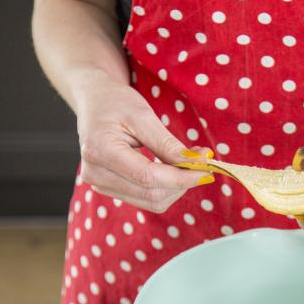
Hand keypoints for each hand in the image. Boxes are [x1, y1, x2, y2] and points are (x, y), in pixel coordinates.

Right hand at [75, 74, 212, 212]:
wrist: (95, 103)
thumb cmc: (117, 103)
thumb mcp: (143, 116)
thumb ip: (168, 144)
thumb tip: (197, 163)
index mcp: (100, 150)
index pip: (148, 177)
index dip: (181, 177)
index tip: (208, 170)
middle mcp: (95, 174)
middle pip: (151, 193)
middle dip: (182, 181)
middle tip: (202, 161)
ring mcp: (99, 185)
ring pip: (152, 201)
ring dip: (177, 187)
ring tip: (187, 162)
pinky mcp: (109, 190)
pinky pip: (146, 199)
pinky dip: (166, 188)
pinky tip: (172, 170)